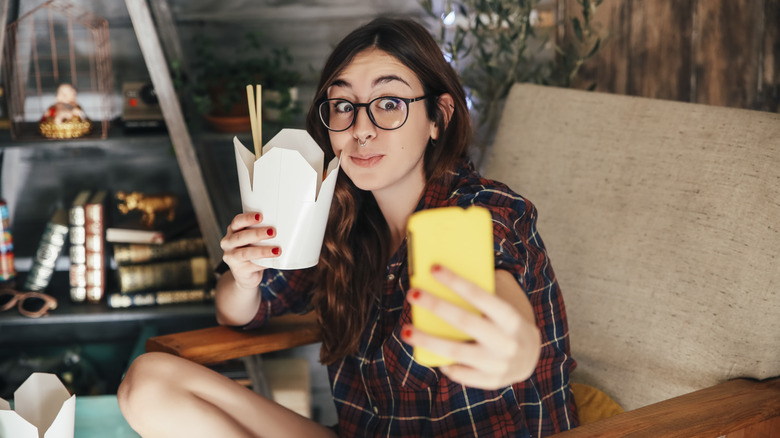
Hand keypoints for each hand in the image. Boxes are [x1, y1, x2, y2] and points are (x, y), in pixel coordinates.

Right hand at [220, 212, 279, 289]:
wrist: (245, 274)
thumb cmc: (252, 250)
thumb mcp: (252, 239)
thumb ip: (260, 231)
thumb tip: (283, 225)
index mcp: (232, 231)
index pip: (237, 221)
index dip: (248, 218)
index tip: (260, 216)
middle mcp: (228, 243)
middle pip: (241, 237)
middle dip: (257, 234)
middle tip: (273, 232)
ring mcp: (231, 257)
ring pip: (245, 253)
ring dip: (262, 251)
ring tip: (276, 250)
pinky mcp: (239, 270)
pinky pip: (252, 266)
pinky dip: (264, 263)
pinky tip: (273, 261)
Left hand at [403, 265, 540, 389]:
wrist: (529, 356)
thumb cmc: (506, 321)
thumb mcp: (504, 303)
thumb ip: (484, 291)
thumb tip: (446, 275)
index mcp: (511, 317)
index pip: (481, 296)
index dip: (456, 282)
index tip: (434, 268)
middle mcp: (506, 341)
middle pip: (464, 322)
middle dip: (436, 306)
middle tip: (412, 294)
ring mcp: (498, 364)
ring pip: (455, 351)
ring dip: (427, 340)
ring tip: (405, 330)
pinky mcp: (490, 381)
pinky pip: (458, 373)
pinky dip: (443, 362)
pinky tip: (428, 352)